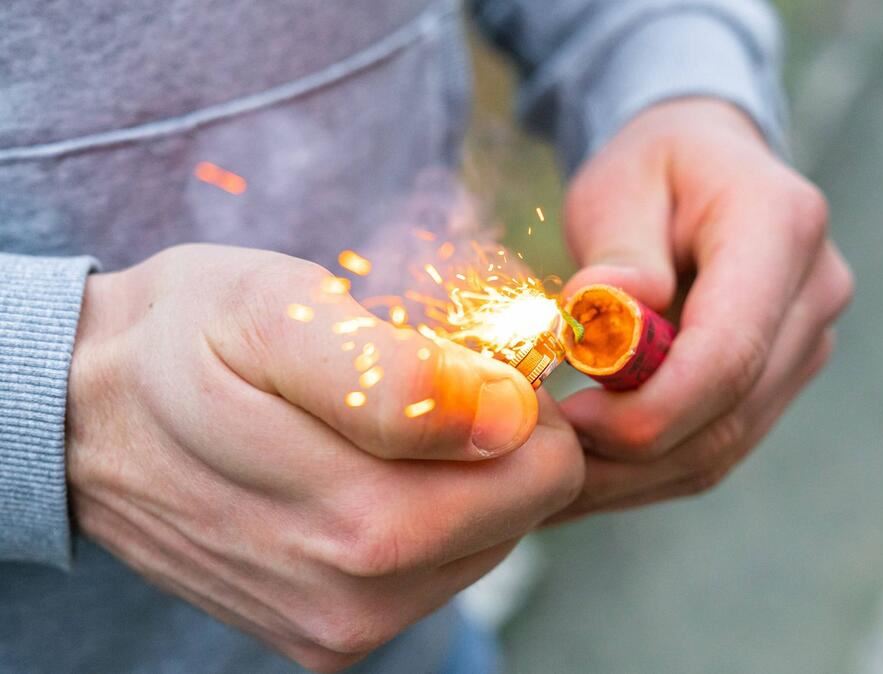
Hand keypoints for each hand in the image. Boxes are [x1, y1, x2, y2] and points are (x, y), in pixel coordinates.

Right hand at [67, 244, 582, 671]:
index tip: (464, 359)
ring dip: (461, 479)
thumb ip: (395, 375)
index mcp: (354, 519)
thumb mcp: (274, 314)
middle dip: (498, 440)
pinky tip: (361, 472)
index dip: (521, 400)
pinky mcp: (329, 640)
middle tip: (419, 383)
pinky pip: (438, 572)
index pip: (542, 474)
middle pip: (523, 513)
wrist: (85, 417)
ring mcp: (340, 628)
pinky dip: (428, 515)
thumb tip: (507, 415)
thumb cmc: (182, 343)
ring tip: (377, 428)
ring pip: (488, 543)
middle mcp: (354, 595)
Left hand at [553, 99, 851, 519]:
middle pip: (729, 413)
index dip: (652, 407)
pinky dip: (650, 469)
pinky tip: (590, 468)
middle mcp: (814, 292)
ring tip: (556, 472)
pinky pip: (718, 446)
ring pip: (724, 446)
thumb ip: (618, 248)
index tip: (573, 419)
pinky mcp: (781, 379)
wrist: (706, 165)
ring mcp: (807, 343)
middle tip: (546, 456)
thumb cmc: (654, 167)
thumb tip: (606, 307)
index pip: (730, 351)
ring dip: (633, 474)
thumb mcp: (619, 183)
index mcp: (781, 227)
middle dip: (630, 453)